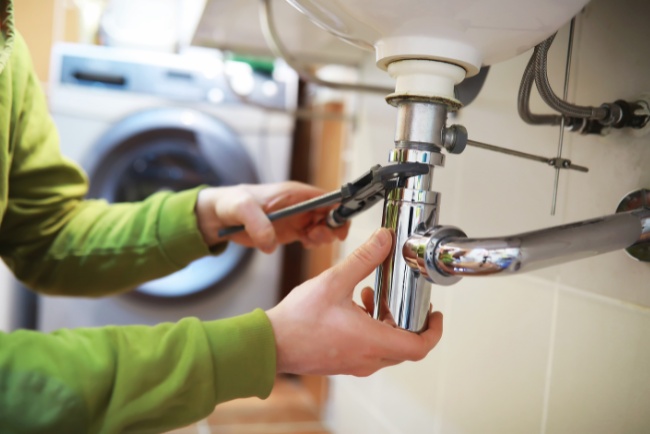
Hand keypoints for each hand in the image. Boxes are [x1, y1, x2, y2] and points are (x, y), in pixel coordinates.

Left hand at [195, 182, 349, 252]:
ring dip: (323, 236)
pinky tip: (304, 244)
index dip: (339, 210)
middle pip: (331, 214)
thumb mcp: (241, 209)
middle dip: (332, 227)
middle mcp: (300, 204)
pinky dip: (313, 243)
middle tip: (315, 237)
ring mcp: (297, 218)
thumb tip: (271, 243)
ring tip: (308, 240)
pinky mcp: (291, 231)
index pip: (328, 197)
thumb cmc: (231, 203)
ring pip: (324, 227)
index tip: (338, 226)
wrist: (219, 216)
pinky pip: (312, 237)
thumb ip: (257, 223)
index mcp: (294, 193)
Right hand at [266, 228, 443, 375]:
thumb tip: (384, 240)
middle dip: (408, 320)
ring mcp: (354, 363)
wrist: (269, 344)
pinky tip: (353, 306)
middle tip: (402, 299)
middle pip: (405, 346)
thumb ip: (363, 259)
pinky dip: (371, 329)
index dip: (434, 331)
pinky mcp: (342, 362)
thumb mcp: (334, 281)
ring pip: (386, 347)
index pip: (419, 347)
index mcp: (371, 341)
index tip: (435, 315)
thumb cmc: (298, 321)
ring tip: (372, 296)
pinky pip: (368, 349)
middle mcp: (367, 358)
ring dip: (386, 322)